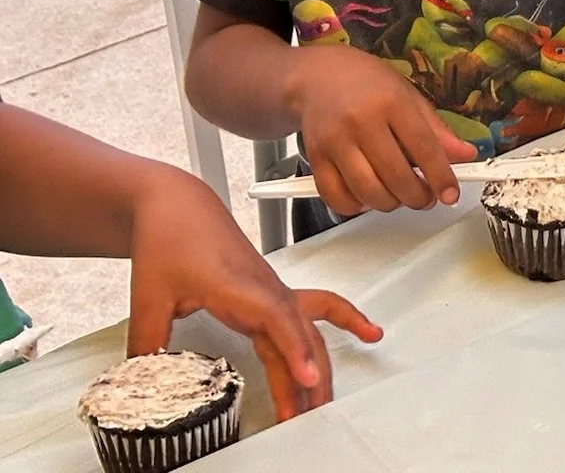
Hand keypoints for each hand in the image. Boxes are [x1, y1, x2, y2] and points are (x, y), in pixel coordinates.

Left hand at [125, 168, 380, 420]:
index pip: (279, 319)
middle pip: (300, 332)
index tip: (309, 377)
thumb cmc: (171, 236)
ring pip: (308, 328)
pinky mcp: (268, 296)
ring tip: (325, 399)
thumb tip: (143, 376)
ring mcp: (271, 292)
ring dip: (319, 362)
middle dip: (309, 375)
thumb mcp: (150, 294)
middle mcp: (265, 288)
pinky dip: (339, 325)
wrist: (178, 206)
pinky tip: (365, 331)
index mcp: (241, 285)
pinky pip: (309, 315)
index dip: (296, 349)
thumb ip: (148, 339)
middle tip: (307, 414)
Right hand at [285, 47, 471, 215]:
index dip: (441, 177)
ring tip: (400, 196)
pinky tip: (368, 197)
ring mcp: (334, 142)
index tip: (451, 195)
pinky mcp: (315, 158)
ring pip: (367, 191)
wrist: (318, 76)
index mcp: (392, 102)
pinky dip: (356, 206)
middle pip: (395, 176)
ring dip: (390, 204)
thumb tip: (467, 155)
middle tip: (426, 197)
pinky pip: (336, 197)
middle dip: (417, 196)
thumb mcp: (409, 97)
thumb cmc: (368, 85)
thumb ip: (437, 130)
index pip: (423, 148)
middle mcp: (361, 122)